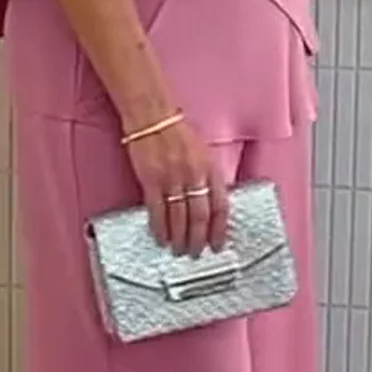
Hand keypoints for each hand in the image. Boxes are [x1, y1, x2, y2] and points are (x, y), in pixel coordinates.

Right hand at [125, 117, 228, 256]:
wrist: (152, 117)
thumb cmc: (177, 132)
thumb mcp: (203, 152)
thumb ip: (207, 176)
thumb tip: (209, 204)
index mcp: (210, 168)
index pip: (220, 206)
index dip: (219, 229)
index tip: (217, 245)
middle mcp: (194, 176)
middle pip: (200, 216)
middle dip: (197, 239)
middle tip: (194, 254)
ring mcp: (173, 179)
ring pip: (179, 217)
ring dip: (179, 238)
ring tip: (177, 251)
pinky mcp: (151, 180)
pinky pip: (157, 210)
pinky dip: (159, 227)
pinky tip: (160, 238)